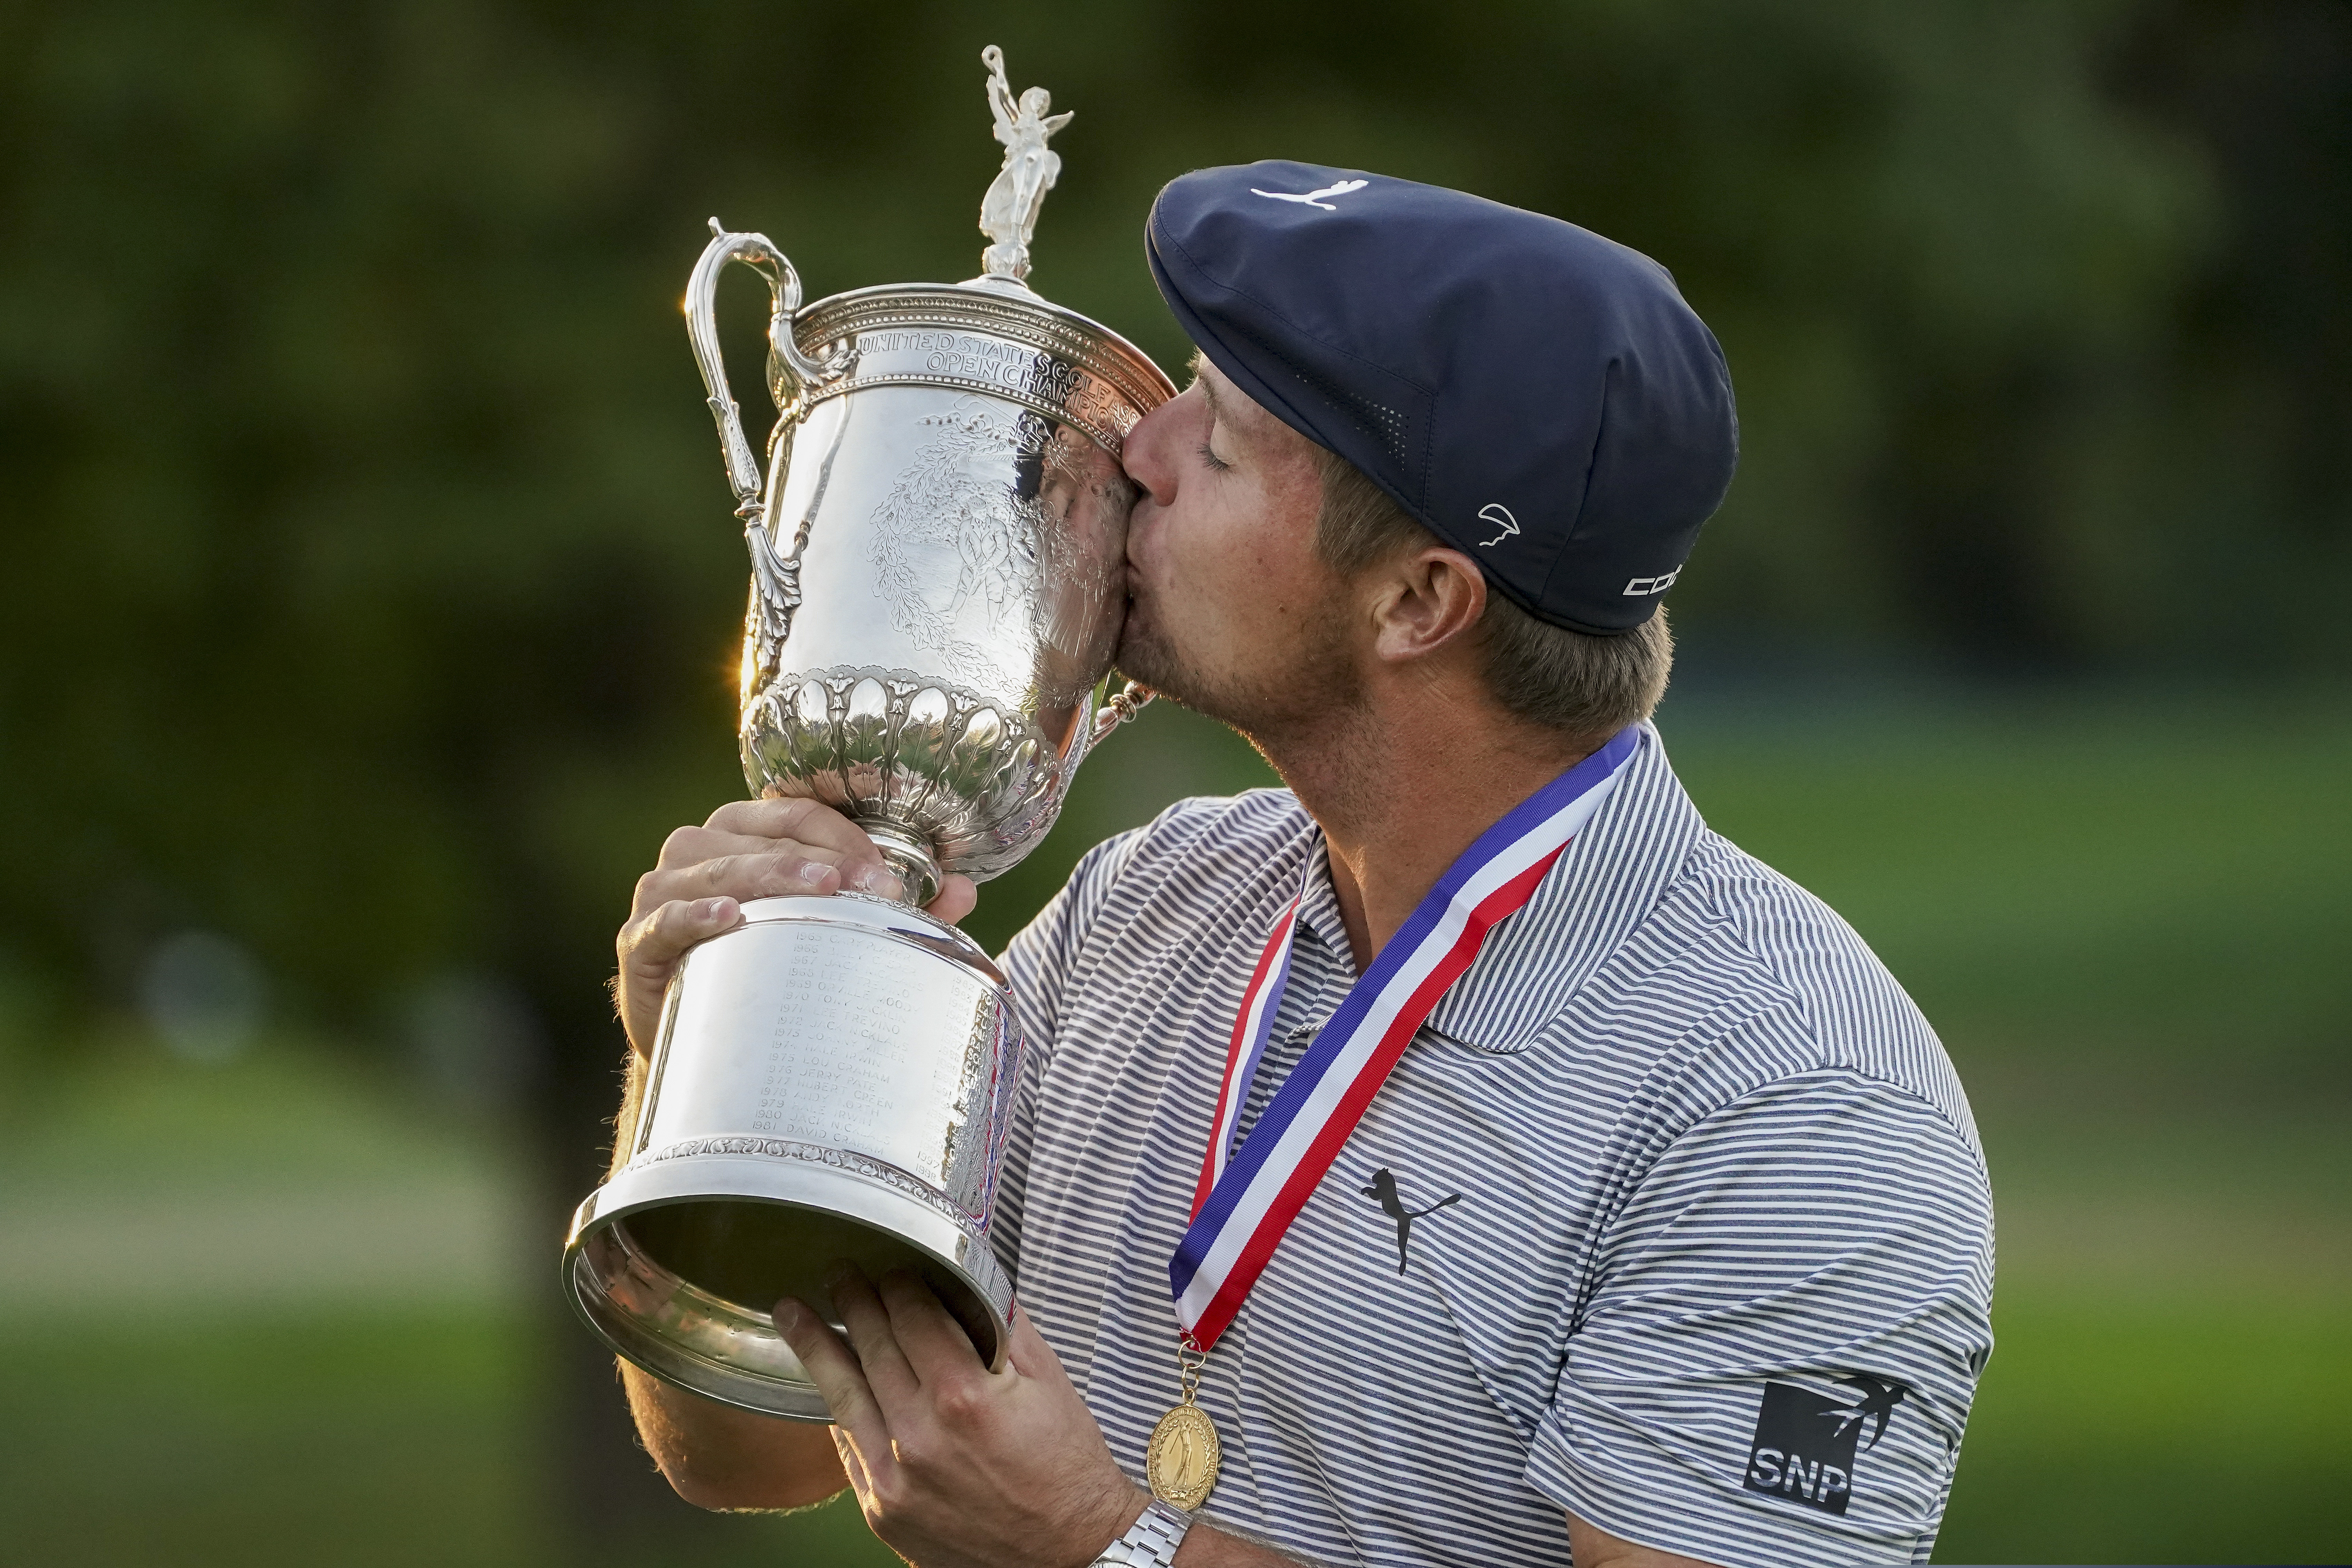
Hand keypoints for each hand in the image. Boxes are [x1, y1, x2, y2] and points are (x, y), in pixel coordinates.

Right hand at [613, 798, 978, 1055]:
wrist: (708, 1045)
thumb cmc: (775, 969)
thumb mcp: (836, 932)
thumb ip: (901, 909)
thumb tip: (965, 890)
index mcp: (746, 831)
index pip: (797, 812)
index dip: (846, 836)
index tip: (890, 874)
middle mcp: (699, 847)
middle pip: (763, 836)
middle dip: (822, 858)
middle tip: (872, 888)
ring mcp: (663, 890)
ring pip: (715, 865)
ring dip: (769, 874)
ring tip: (819, 890)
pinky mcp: (640, 940)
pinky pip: (665, 918)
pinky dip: (694, 913)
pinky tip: (729, 916)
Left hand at [777, 1268, 1144, 1567]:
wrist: (1069, 1556)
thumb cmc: (1066, 1470)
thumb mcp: (1050, 1381)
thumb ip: (1003, 1325)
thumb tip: (968, 1280)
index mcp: (964, 1396)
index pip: (912, 1315)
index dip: (899, 1282)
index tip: (893, 1267)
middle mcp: (919, 1436)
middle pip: (872, 1346)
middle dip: (854, 1302)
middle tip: (837, 1273)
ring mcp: (895, 1477)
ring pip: (844, 1394)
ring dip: (816, 1346)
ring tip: (792, 1313)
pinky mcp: (883, 1510)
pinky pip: (847, 1446)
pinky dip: (839, 1407)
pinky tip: (828, 1382)